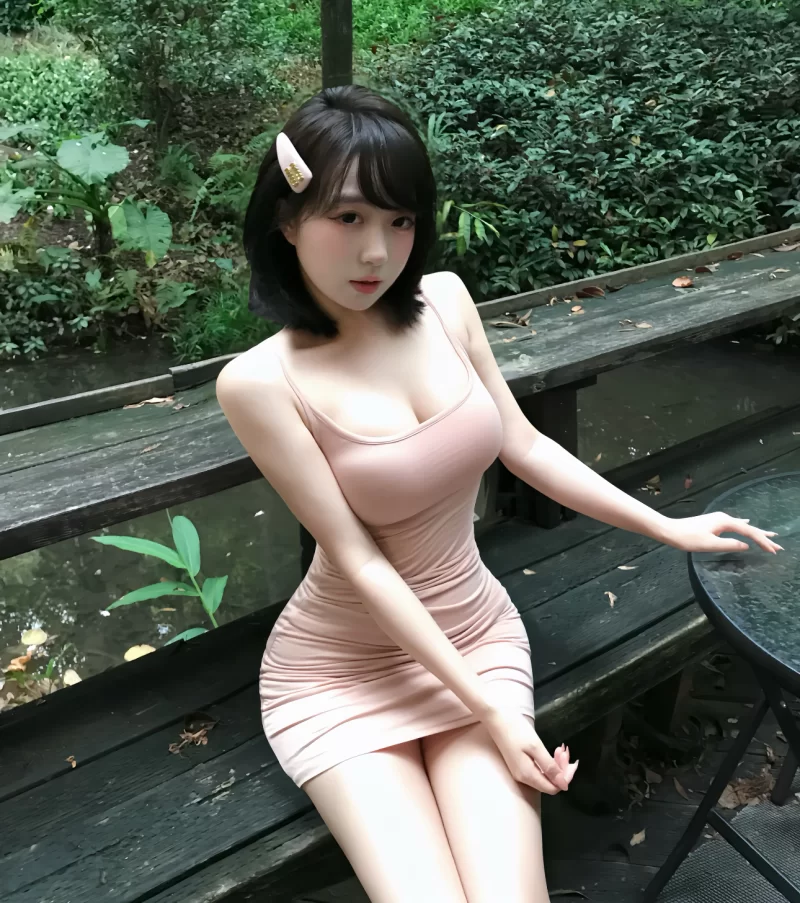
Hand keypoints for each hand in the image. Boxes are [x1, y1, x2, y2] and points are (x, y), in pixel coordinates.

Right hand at [484, 708, 578, 793]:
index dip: (565, 777)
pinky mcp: (518, 763)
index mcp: (528, 775)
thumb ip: (549, 767)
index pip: (553, 788)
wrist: (494, 716)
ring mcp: (519, 770)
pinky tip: (549, 750)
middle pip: (549, 782)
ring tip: (559, 748)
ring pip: (544, 775)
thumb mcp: (535, 746)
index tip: (569, 759)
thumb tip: (564, 786)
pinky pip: (537, 769)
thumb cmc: (515, 729)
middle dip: (561, 769)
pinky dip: (546, 761)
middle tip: (563, 750)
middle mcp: (523, 777)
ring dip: (555, 764)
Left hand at [661, 512, 782, 553]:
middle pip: (748, 528)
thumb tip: (746, 546)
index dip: (762, 541)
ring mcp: (719, 519)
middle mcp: (724, 518)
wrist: (670, 531)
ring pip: (742, 526)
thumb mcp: (710, 544)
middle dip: (763, 537)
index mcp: (725, 522)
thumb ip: (730, 545)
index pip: (749, 531)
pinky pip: (735, 525)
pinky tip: (747, 523)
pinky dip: (745, 527)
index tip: (773, 550)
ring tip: (770, 535)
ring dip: (755, 533)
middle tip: (778, 546)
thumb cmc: (688, 538)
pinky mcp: (714, 523)